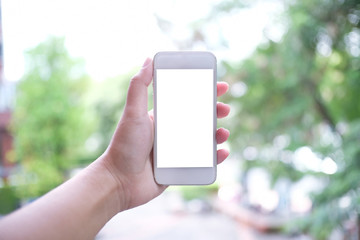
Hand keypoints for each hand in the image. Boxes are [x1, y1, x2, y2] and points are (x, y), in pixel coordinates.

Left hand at [102, 58, 230, 210]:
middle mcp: (170, 132)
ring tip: (223, 133)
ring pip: (203, 140)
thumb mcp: (133, 113)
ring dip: (218, 134)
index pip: (187, 100)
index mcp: (162, 117)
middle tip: (225, 110)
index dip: (204, 93)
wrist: (119, 181)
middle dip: (215, 113)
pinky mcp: (179, 168)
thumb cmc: (124, 145)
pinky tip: (222, 153)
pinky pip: (202, 162)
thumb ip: (139, 86)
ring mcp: (176, 151)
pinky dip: (214, 158)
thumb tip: (148, 59)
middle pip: (199, 119)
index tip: (220, 86)